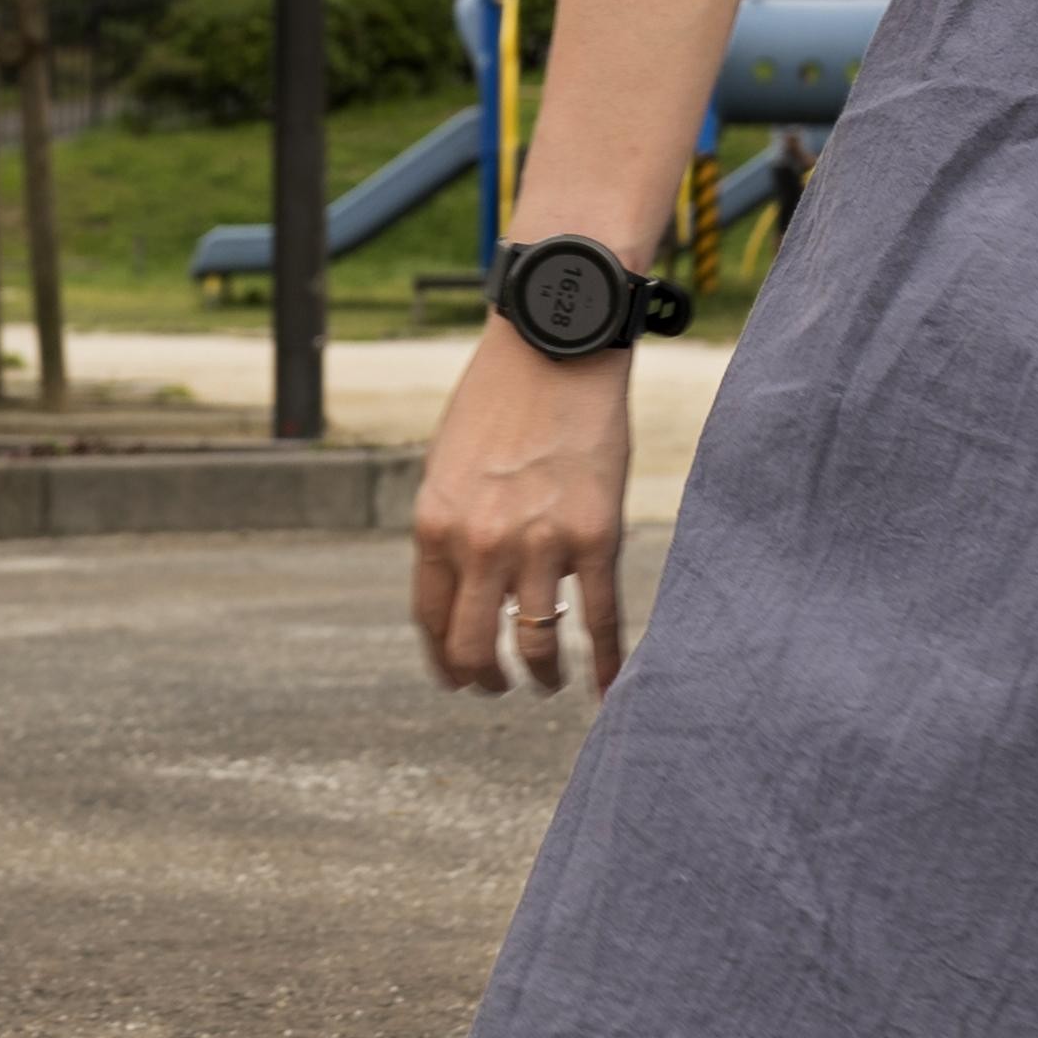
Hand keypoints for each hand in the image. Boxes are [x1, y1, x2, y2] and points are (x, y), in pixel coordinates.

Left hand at [414, 327, 633, 693]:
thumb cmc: (498, 400)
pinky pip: (600, 619)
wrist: (555, 347)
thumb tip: (458, 589)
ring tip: (547, 682)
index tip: (458, 678)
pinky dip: (604, 664)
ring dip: (540, 676)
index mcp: (435, 525)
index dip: (445, 661)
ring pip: (536, 644)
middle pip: (474, 646)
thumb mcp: (447, 467)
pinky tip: (606, 690)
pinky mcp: (596, 536)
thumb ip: (449, 529)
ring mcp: (540, 543)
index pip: (431, 621)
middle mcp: (481, 544)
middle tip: (499, 687)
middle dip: (486, 680)